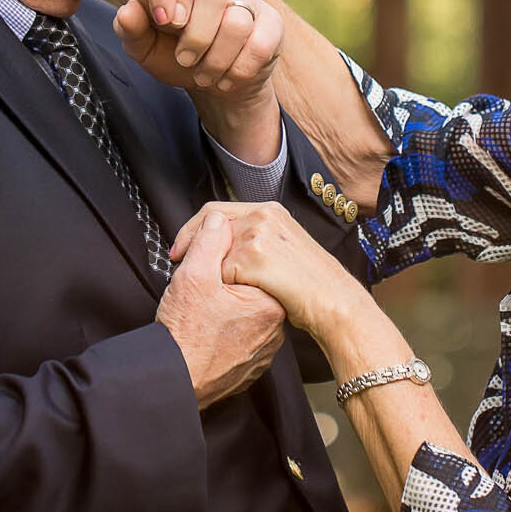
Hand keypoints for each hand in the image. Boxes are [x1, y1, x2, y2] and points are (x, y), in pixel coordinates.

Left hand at [112, 0, 281, 97]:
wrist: (215, 85)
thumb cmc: (177, 58)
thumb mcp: (146, 49)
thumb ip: (133, 30)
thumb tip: (127, 11)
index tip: (163, 23)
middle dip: (195, 36)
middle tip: (183, 58)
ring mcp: (250, 2)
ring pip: (236, 22)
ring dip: (216, 58)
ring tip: (203, 76)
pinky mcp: (272, 25)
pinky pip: (259, 44)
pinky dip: (238, 70)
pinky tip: (225, 80)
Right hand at [156, 212, 285, 409]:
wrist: (172, 383)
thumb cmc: (183, 338)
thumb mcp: (192, 275)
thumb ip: (209, 240)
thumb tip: (220, 220)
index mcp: (270, 301)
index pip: (252, 263)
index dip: (220, 259)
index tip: (198, 268)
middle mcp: (275, 328)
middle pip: (249, 287)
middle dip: (222, 283)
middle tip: (197, 293)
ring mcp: (264, 350)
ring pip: (244, 312)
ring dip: (223, 307)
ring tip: (199, 315)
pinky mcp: (251, 365)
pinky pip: (241, 335)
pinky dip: (224, 330)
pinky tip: (205, 332)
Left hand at [169, 202, 367, 339]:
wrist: (332, 301)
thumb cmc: (309, 284)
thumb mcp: (284, 249)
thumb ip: (257, 237)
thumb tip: (223, 238)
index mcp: (270, 211)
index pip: (217, 211)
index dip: (194, 230)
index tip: (181, 248)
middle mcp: (264, 215)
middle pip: (210, 224)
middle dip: (190, 245)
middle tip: (178, 263)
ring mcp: (260, 233)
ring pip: (214, 248)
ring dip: (208, 268)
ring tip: (210, 287)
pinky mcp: (256, 255)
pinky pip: (222, 270)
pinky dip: (221, 285)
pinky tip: (233, 298)